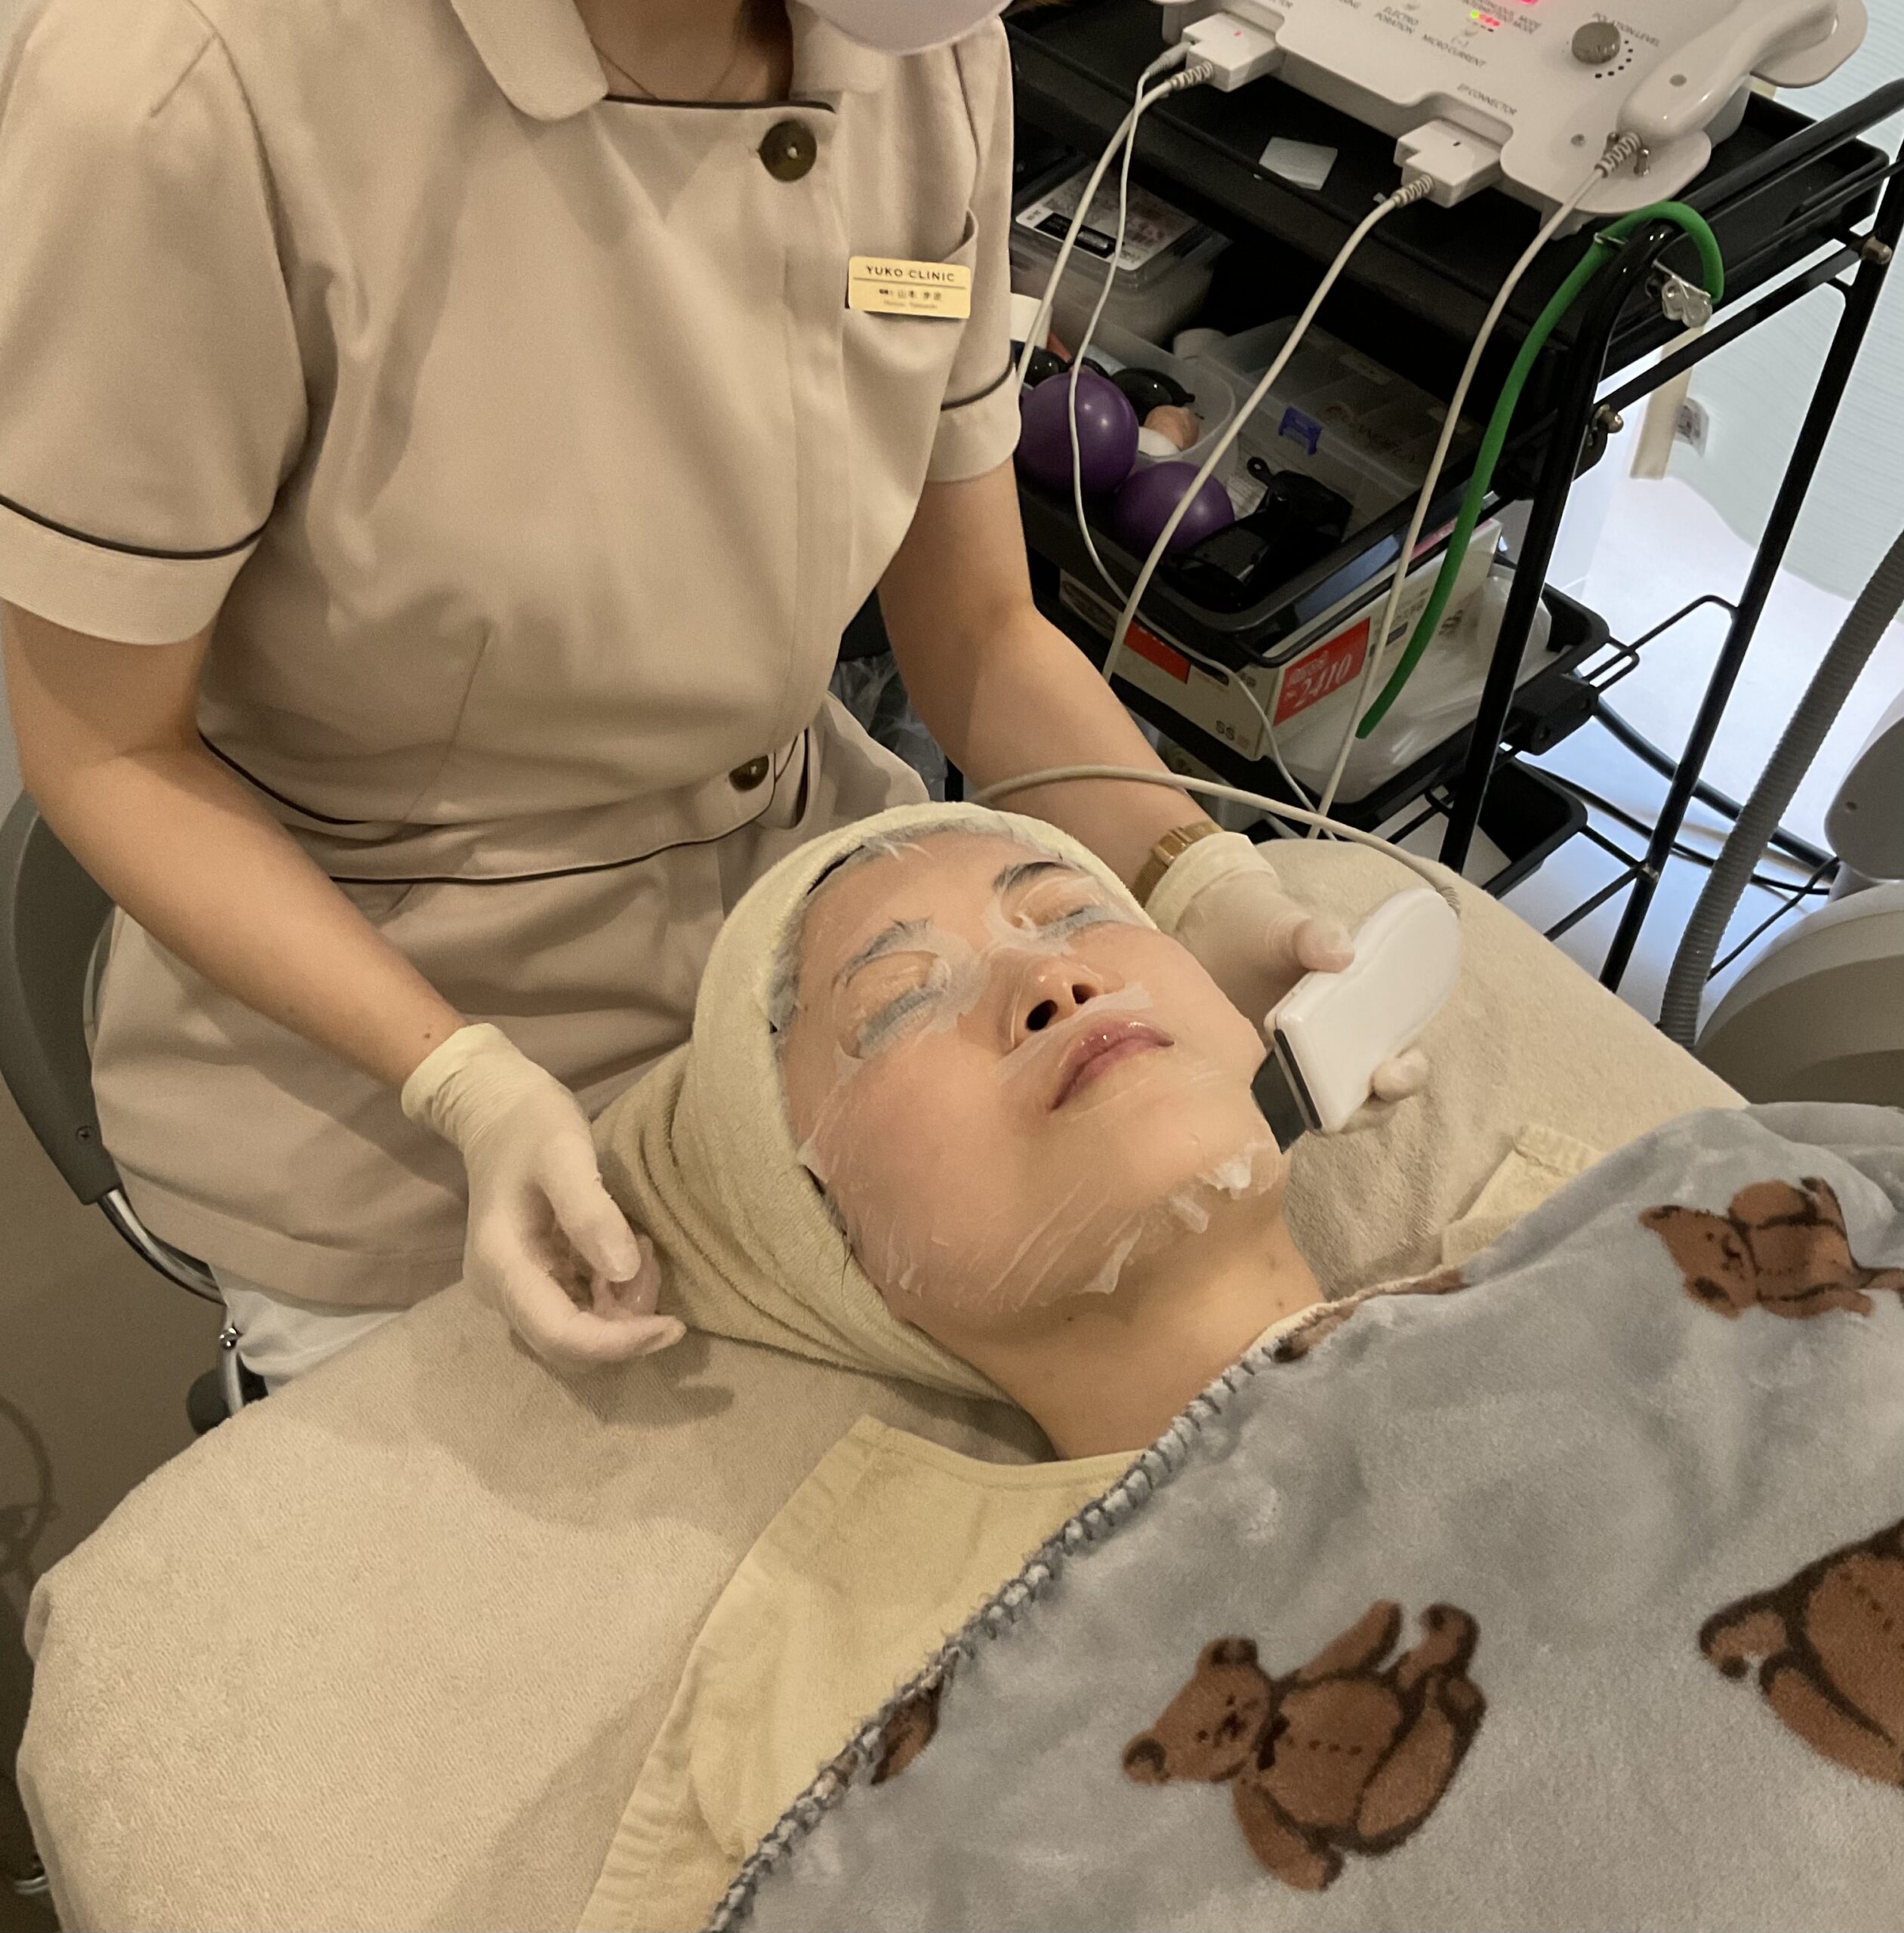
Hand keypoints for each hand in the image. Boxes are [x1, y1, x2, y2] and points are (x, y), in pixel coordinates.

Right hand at [402, 1024, 685, 1369]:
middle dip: (625, 1322)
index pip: (561, 1335)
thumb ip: (590, 1211)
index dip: (620, 1342)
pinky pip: (579, 1310)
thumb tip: (624, 1274)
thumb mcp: (563, 1151)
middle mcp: (502, 1292)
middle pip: (570, 1346)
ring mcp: (515, 1291)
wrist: (497, 1109)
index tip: (673, 1327)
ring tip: (640, 1244)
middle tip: (652, 1259)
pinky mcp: (533, 1282)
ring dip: (623, 1306)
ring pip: (580, 1333)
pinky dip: (613, 1293)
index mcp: (502, 1266)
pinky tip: (625, 1247)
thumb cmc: (531, 1124)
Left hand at [1144, 830, 1430, 1130]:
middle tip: (1369, 1091)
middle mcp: (1344, 1047)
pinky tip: (1269, 1111)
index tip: (1395, 1071)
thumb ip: (1311, 935)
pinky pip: (1283, 1112)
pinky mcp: (1265, 1084)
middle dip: (1379, 1104)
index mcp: (1365, 1009)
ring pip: (1334, 1110)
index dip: (1410, 1070)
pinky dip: (1282, 1117)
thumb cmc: (1259, 930)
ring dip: (1335, 1116)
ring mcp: (1304, 1070)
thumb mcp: (1285, 926)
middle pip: (1377, 1093)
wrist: (1202, 940)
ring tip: (1316, 1110)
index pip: (1403, 1049)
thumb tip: (1342, 952)